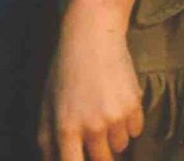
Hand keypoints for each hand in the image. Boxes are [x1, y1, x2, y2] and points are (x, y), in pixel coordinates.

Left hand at [38, 0, 142, 160]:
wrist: (92, 35)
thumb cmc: (65, 69)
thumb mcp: (47, 102)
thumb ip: (46, 138)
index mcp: (66, 128)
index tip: (83, 157)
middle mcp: (92, 127)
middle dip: (99, 153)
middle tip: (95, 133)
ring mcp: (116, 117)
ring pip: (121, 146)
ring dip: (114, 136)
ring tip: (104, 109)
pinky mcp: (135, 105)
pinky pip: (136, 130)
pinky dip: (129, 122)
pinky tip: (118, 100)